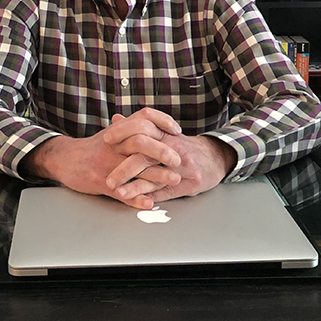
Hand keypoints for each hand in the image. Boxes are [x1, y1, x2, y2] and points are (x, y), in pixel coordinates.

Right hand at [21, 108, 183, 208]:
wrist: (64, 159)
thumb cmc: (92, 147)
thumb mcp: (111, 134)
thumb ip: (131, 129)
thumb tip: (156, 124)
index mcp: (119, 131)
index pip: (144, 117)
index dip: (163, 121)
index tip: (177, 131)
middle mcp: (114, 144)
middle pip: (141, 141)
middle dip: (162, 150)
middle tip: (178, 159)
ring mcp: (107, 163)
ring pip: (134, 167)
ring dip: (156, 175)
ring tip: (174, 180)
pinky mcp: (100, 181)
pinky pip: (120, 191)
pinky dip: (135, 198)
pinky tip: (149, 203)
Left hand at [106, 125, 236, 207]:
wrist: (214, 157)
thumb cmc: (183, 145)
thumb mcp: (164, 132)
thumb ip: (139, 128)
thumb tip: (116, 119)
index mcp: (166, 134)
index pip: (142, 129)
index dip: (123, 134)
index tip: (106, 139)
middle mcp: (174, 149)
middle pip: (146, 156)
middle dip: (124, 168)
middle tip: (108, 178)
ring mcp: (183, 168)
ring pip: (155, 177)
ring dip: (135, 186)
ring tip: (119, 192)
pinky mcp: (189, 184)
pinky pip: (166, 192)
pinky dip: (150, 196)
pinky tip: (137, 201)